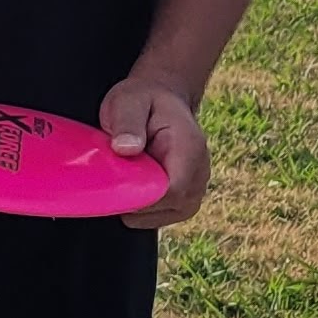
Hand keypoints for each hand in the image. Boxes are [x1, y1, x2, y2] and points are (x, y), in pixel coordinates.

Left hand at [98, 75, 208, 230]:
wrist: (162, 100)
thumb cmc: (144, 100)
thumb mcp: (129, 101)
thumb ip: (127, 123)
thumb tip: (126, 148)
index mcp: (190, 149)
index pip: (172, 192)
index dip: (141, 196)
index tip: (118, 181)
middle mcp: (199, 174)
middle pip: (167, 208)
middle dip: (135, 199)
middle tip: (118, 171)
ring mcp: (195, 190)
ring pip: (160, 217)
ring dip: (136, 202)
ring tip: (129, 173)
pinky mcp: (184, 200)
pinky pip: (158, 217)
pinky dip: (140, 206)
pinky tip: (135, 182)